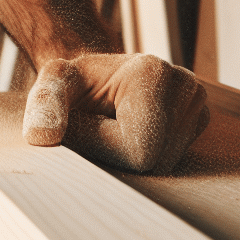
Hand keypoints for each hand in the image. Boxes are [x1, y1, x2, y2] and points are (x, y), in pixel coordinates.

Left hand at [21, 53, 210, 173]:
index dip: (103, 148)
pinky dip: (148, 152)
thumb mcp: (53, 84)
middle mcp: (187, 88)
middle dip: (118, 153)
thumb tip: (40, 137)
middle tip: (100, 126)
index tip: (86, 125)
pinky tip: (134, 131)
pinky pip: (172, 158)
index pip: (138, 151)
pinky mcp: (199, 119)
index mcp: (154, 76)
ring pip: (164, 164)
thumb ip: (44, 104)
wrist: (97, 75)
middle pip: (156, 161)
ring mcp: (197, 104)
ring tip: (116, 126)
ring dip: (131, 154)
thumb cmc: (74, 82)